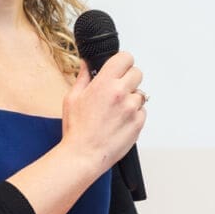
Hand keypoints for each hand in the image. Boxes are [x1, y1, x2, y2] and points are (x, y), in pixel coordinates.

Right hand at [61, 53, 146, 176]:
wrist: (84, 155)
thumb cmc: (77, 130)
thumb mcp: (72, 98)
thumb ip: (83, 77)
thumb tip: (87, 64)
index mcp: (104, 83)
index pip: (126, 58)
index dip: (123, 62)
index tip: (119, 67)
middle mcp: (121, 93)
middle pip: (137, 73)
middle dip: (128, 79)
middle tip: (117, 89)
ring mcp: (132, 109)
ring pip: (140, 94)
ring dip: (131, 99)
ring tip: (116, 111)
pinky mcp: (138, 123)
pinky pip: (142, 111)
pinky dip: (134, 114)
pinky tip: (119, 122)